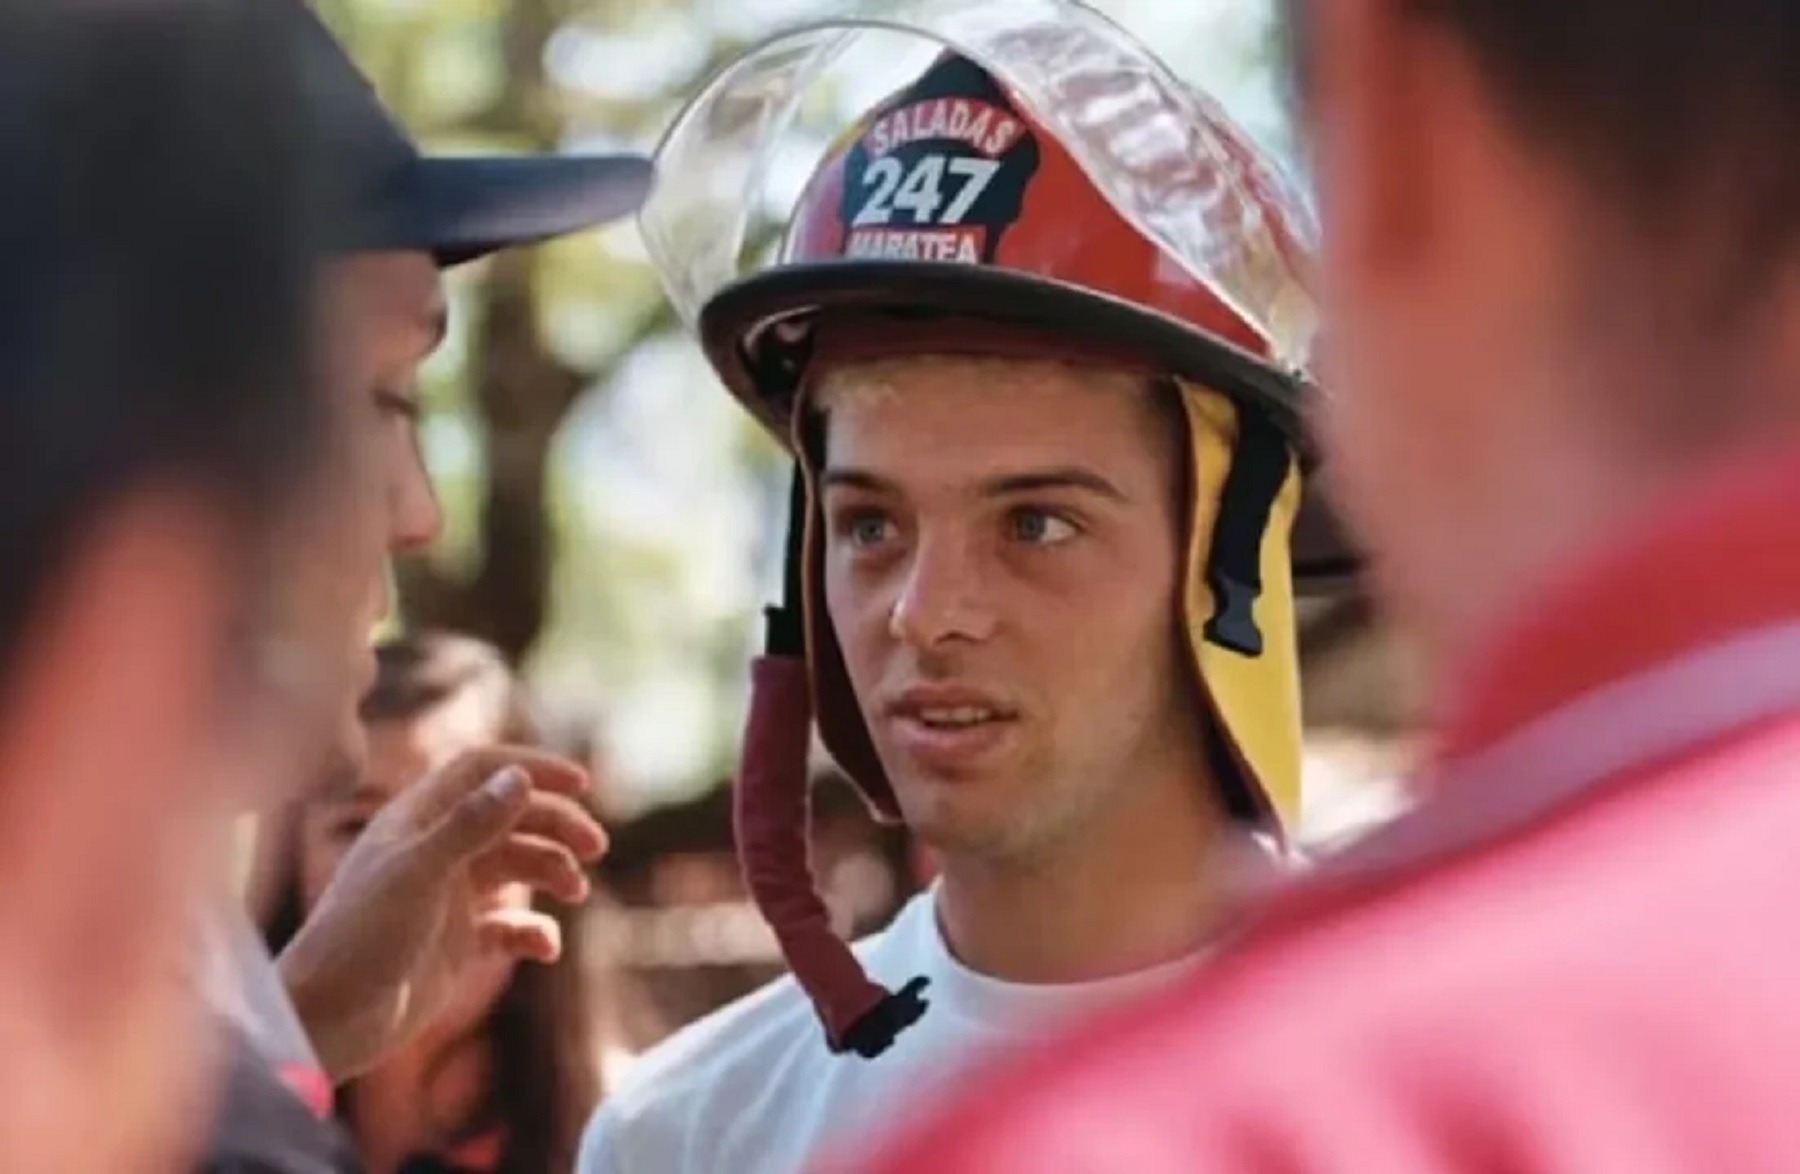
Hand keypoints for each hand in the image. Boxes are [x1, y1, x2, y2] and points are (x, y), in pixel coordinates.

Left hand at [275, 746, 606, 1080]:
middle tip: (596, 848)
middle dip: (557, 825)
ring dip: (552, 871)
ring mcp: (447, 898)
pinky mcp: (456, 944)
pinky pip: (511, 927)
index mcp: (417, 820)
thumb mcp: (418, 874)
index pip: (483, 771)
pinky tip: (546, 947)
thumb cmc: (361, 938)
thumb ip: (470, 825)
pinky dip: (534, 931)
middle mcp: (435, 851)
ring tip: (575, 891)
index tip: (581, 785)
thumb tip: (521, 778)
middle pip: (511, 817)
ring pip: (517, 866)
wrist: (327, 1021)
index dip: (532, 768)